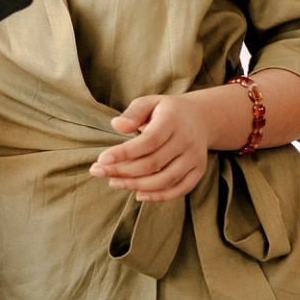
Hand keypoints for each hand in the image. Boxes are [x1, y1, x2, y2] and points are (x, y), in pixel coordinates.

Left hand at [90, 92, 211, 201]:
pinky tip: (138, 194)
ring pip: (165, 179)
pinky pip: (180, 189)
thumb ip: (132, 113)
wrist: (200, 118)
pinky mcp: (198, 170)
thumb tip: (116, 126)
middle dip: (123, 171)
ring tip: (113, 183)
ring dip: (136, 185)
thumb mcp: (149, 103)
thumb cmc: (165, 111)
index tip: (101, 159)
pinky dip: (159, 196)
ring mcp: (195, 157)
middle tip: (98, 171)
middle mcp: (187, 140)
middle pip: (153, 163)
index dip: (124, 152)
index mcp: (173, 120)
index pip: (148, 141)